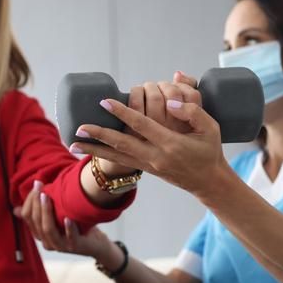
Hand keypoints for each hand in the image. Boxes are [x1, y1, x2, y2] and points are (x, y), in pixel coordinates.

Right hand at [14, 180, 113, 257]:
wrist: (96, 244)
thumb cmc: (75, 228)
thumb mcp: (55, 218)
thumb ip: (39, 213)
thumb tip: (15, 210)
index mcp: (40, 234)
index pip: (28, 217)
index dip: (30, 201)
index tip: (36, 185)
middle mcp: (47, 242)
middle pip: (36, 222)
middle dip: (36, 203)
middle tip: (39, 186)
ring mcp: (61, 246)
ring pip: (48, 229)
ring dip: (46, 212)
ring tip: (47, 197)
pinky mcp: (74, 247)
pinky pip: (69, 238)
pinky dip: (68, 228)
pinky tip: (67, 217)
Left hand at [72, 80, 223, 197]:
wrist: (208, 181)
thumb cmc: (210, 150)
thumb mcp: (211, 127)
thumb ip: (193, 111)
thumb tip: (171, 102)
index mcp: (170, 144)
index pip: (141, 125)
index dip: (122, 112)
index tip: (105, 102)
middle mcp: (156, 156)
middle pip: (121, 144)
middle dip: (99, 135)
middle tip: (79, 127)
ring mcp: (149, 165)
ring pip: (116, 157)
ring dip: (93, 150)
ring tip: (72, 144)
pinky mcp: (146, 169)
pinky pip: (121, 162)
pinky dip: (104, 157)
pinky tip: (89, 152)